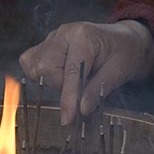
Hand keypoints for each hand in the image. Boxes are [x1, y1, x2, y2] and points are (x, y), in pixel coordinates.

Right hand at [19, 20, 153, 124]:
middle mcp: (63, 33)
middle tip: (79, 87)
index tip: (67, 120)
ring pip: (34, 66)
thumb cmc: (124, 54)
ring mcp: (52, 37)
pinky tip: (57, 75)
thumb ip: (97, 90)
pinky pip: (29, 61)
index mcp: (83, 36)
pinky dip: (39, 73)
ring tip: (70, 80)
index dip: (68, 99)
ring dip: (50, 80)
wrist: (124, 40)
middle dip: (60, 85)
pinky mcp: (46, 44)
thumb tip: (81, 110)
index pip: (70, 72)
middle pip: (45, 67)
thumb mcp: (118, 73)